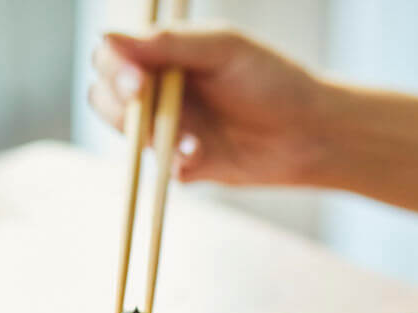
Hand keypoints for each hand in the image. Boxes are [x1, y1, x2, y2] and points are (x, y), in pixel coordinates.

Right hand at [90, 25, 326, 184]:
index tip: (135, 80)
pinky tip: (202, 156)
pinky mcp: (189, 166)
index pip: (113, 58)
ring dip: (150, 136)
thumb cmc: (273, 81)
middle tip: (144, 103)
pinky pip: (165, 170)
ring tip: (190, 139)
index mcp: (167, 57)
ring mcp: (173, 131)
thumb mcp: (223, 50)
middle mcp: (163, 93)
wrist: (310, 134)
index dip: (113, 68)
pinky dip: (178, 164)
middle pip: (108, 99)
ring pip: (132, 137)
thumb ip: (168, 43)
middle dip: (119, 105)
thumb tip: (106, 36)